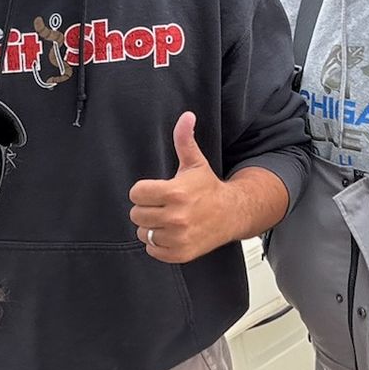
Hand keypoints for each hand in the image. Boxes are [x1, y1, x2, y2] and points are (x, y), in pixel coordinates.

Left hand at [129, 113, 232, 264]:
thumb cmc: (209, 188)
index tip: (155, 191)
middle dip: (146, 209)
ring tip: (167, 219)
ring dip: (152, 227)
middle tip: (162, 205)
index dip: (144, 191)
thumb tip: (186, 116)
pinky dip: (158, 244)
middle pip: (136, 214)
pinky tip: (171, 233)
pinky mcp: (180, 253)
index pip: (136, 193)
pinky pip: (152, 250)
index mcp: (175, 193)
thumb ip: (185, 139)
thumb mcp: (195, 163)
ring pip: (143, 233)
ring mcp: (178, 238)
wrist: (232, 214)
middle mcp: (176, 217)